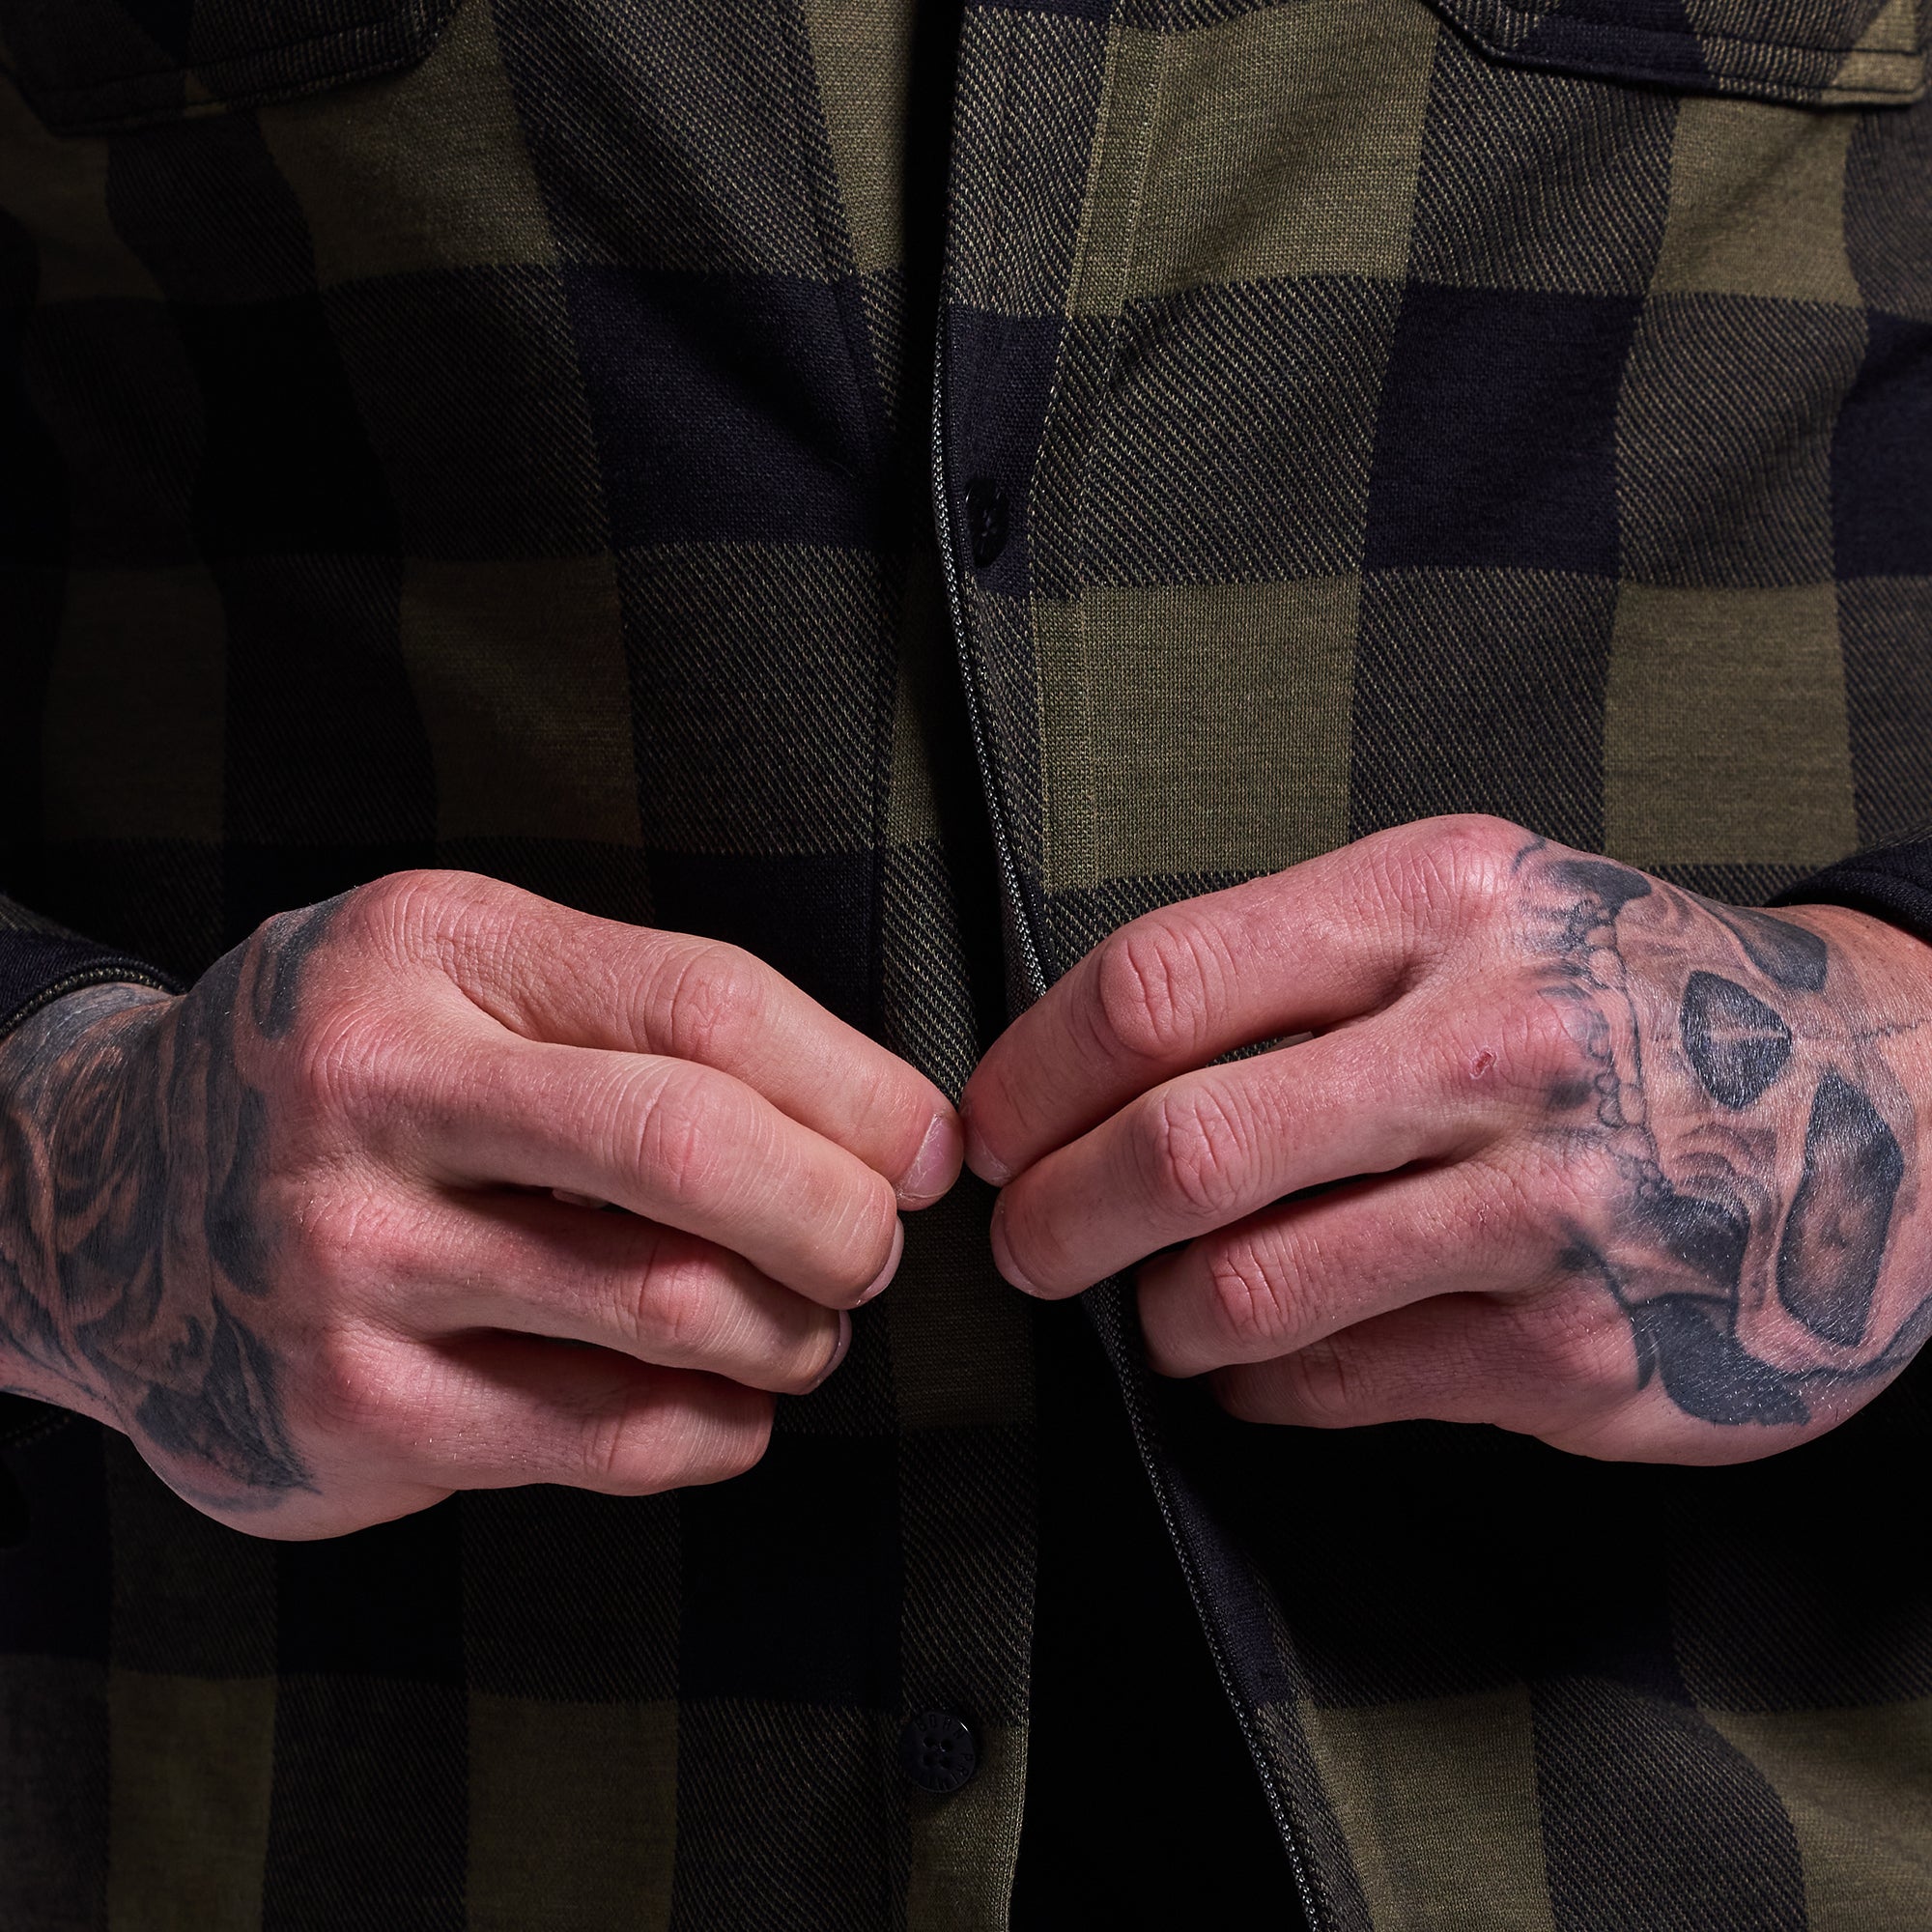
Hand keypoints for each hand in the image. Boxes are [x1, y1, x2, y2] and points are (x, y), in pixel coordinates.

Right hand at [0, 873, 959, 1534]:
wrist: (105, 1207)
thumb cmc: (340, 1077)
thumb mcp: (457, 975)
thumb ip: (639, 1017)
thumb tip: (878, 1119)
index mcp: (432, 956)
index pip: (704, 1005)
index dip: (856, 1085)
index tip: (923, 1141)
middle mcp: (374, 1095)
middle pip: (689, 1151)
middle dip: (840, 1214)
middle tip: (873, 1242)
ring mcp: (351, 1263)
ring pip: (667, 1310)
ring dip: (792, 1331)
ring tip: (802, 1322)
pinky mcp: (355, 1412)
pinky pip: (609, 1436)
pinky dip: (716, 1428)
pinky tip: (725, 1403)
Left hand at [961, 816, 1931, 1463]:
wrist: (1890, 1101)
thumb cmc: (1621, 996)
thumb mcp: (1475, 910)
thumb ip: (1294, 968)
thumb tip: (1080, 1074)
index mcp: (1439, 901)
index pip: (1160, 986)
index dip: (1032, 1074)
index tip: (989, 1128)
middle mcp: (1495, 1043)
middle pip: (1180, 1150)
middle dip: (1056, 1220)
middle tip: (1029, 1247)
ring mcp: (1547, 1210)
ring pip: (1243, 1294)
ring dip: (1160, 1319)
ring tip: (1165, 1308)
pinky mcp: (1578, 1354)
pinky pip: (1334, 1388)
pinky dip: (1261, 1385)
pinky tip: (1274, 1360)